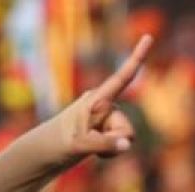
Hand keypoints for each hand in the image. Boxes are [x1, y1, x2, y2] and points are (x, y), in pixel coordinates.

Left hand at [35, 36, 152, 167]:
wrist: (46, 152)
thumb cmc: (59, 143)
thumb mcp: (80, 145)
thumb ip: (105, 144)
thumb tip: (128, 144)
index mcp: (97, 100)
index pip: (121, 78)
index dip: (136, 58)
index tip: (148, 37)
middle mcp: (106, 105)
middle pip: (127, 129)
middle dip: (114, 140)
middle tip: (88, 141)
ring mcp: (107, 117)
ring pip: (125, 138)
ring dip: (110, 148)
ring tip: (87, 145)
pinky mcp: (107, 128)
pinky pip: (120, 144)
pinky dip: (109, 151)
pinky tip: (93, 150)